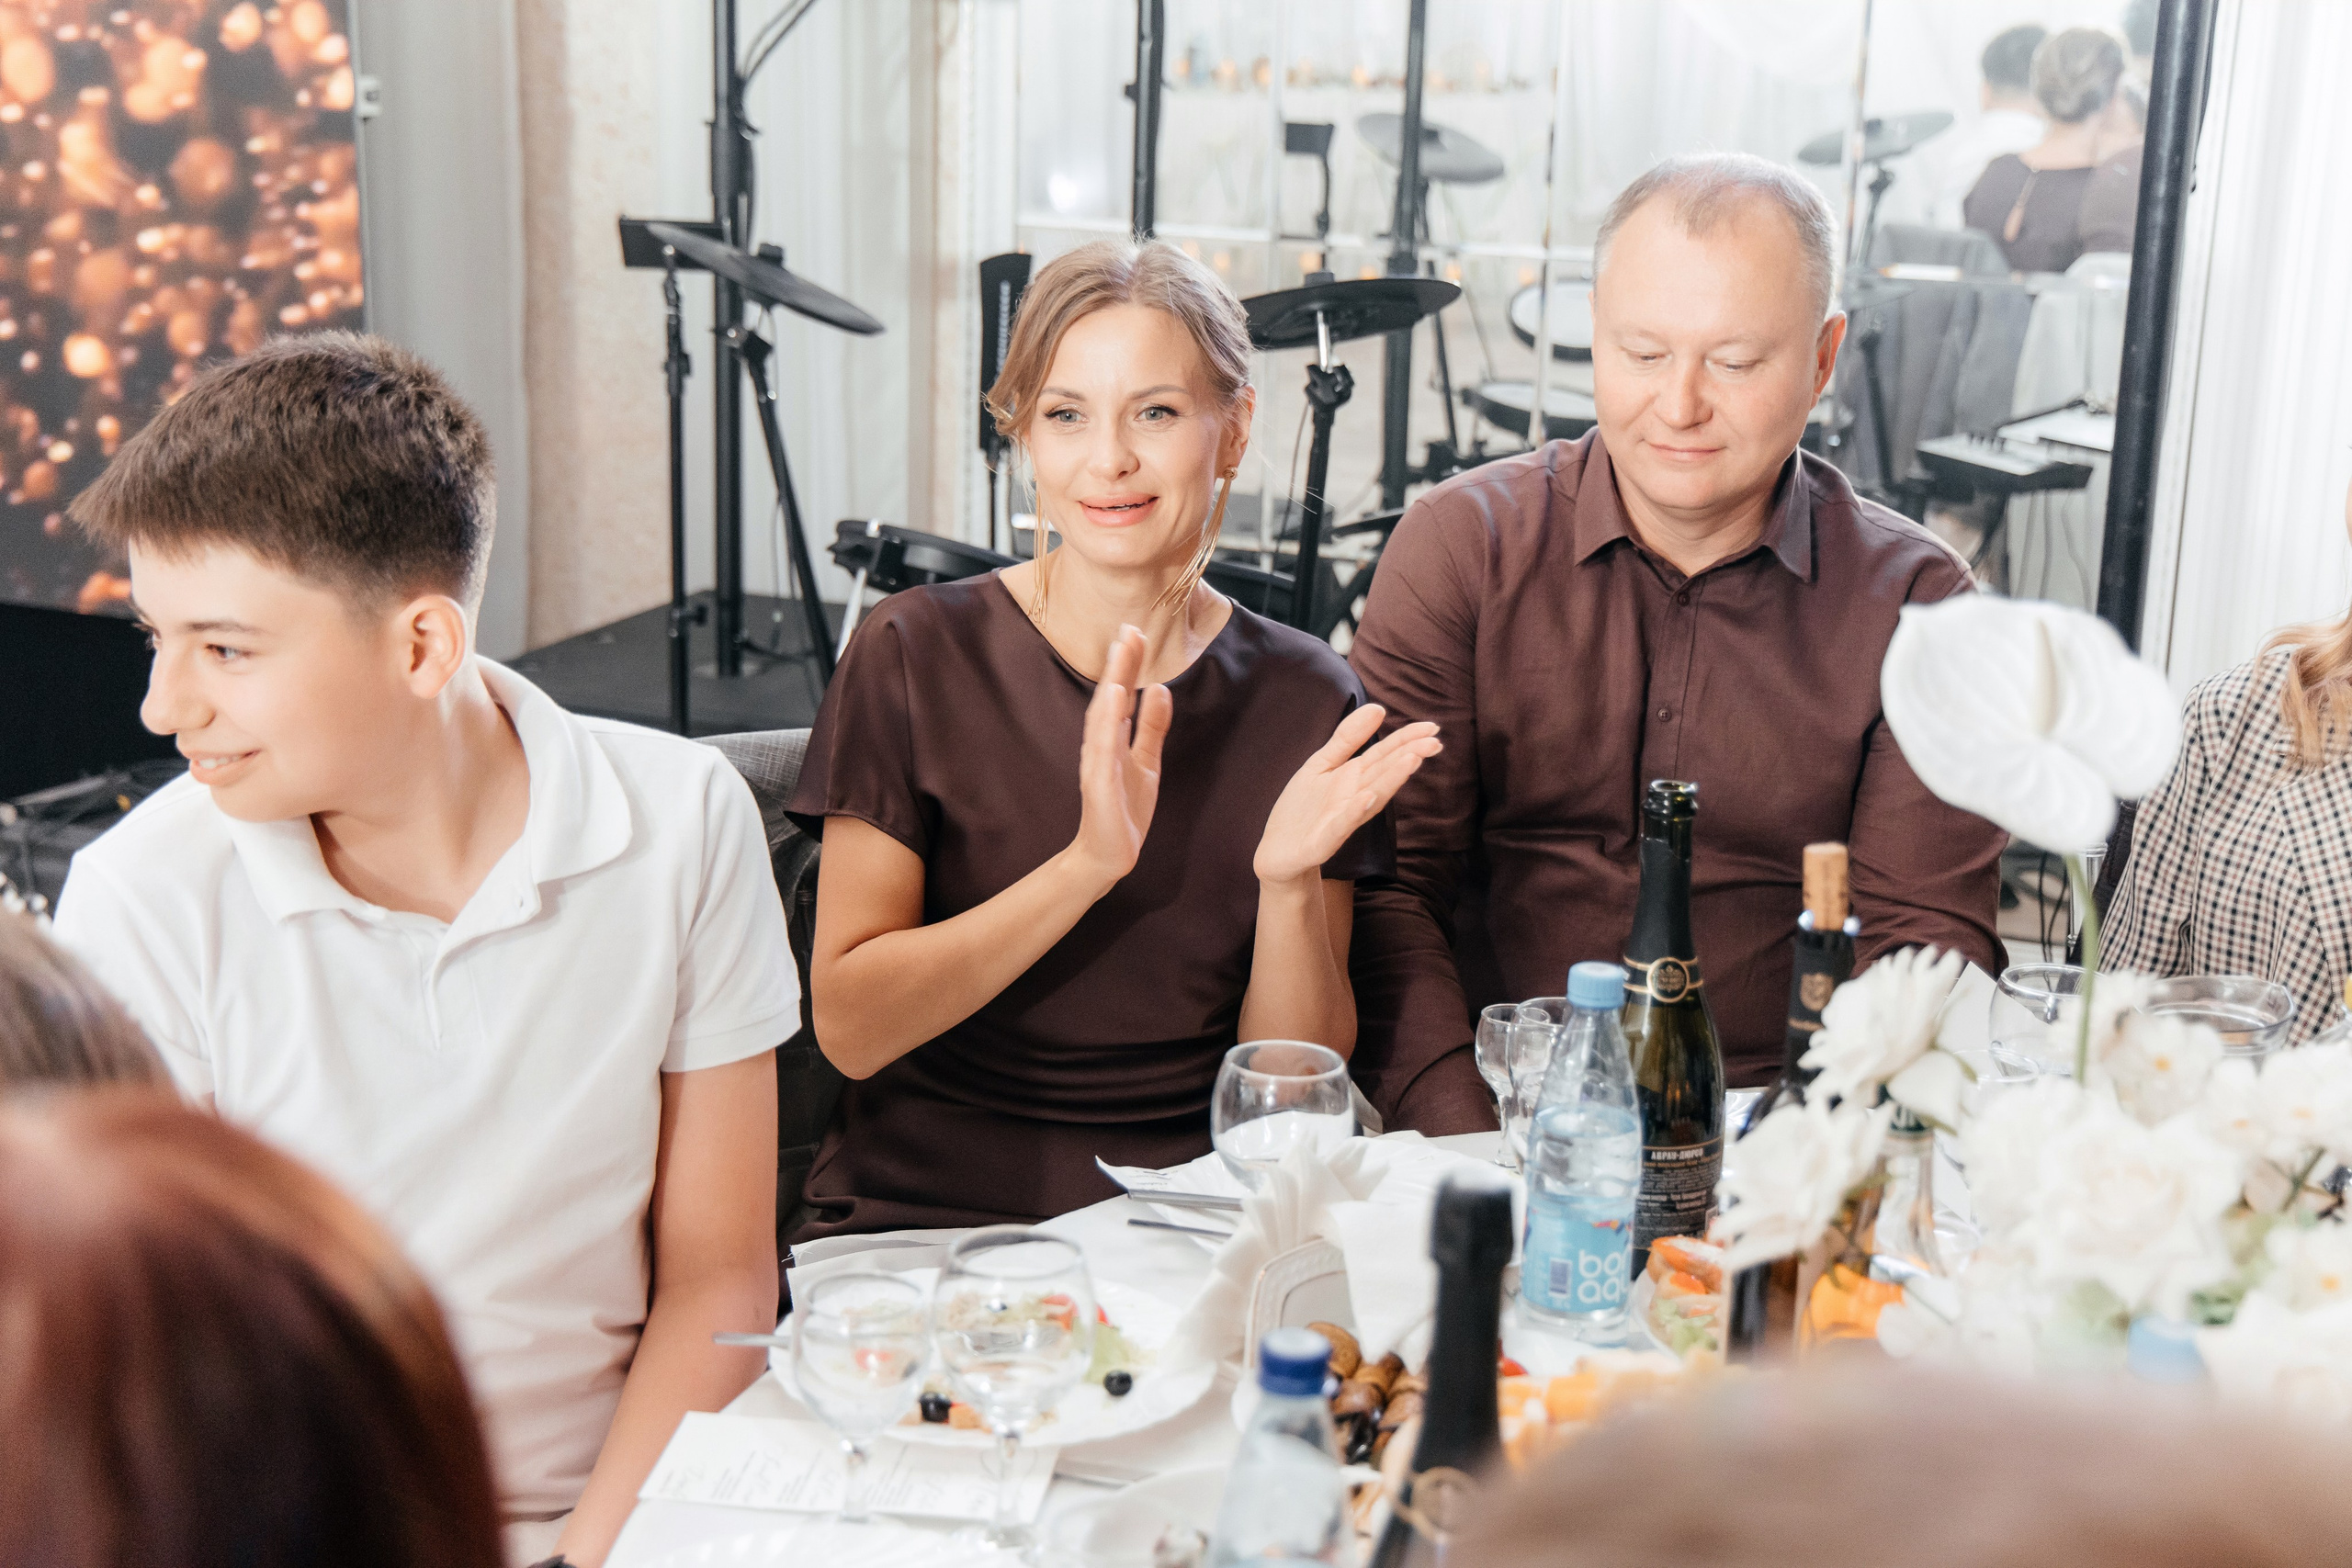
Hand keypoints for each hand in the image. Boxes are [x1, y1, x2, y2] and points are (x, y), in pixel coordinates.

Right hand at [1067, 624, 1172, 886]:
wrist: (1110, 854)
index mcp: (1114, 738)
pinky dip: (1106, 727)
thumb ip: (1152, 727)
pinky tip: (1114, 705)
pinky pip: (1102, 752)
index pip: (1122, 694)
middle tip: (1129, 630)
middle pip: (1110, 698)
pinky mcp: (1098, 786)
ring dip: (1111, 688)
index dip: (1129, 663)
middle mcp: (1101, 745)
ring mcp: (1097, 764)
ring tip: (1121, 657)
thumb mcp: (1147, 761)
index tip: (1137, 631)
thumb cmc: (1125, 808)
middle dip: (1120, 665)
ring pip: (1103, 720)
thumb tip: (1160, 688)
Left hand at [1254, 704, 1440, 884]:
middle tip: (1434, 742)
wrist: (1278, 851)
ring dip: (1391, 779)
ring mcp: (1341, 820)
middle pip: (1384, 773)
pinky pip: (1341, 825)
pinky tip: (1367, 796)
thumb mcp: (1322, 764)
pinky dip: (1355, 811)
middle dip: (1409, 756)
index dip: (1407, 740)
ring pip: (1372, 797)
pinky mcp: (1324, 842)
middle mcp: (1354, 798)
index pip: (1385, 754)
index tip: (1432, 728)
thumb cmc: (1303, 808)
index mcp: (1354, 778)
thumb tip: (1378, 708)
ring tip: (1412, 760)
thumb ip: (1348, 738)